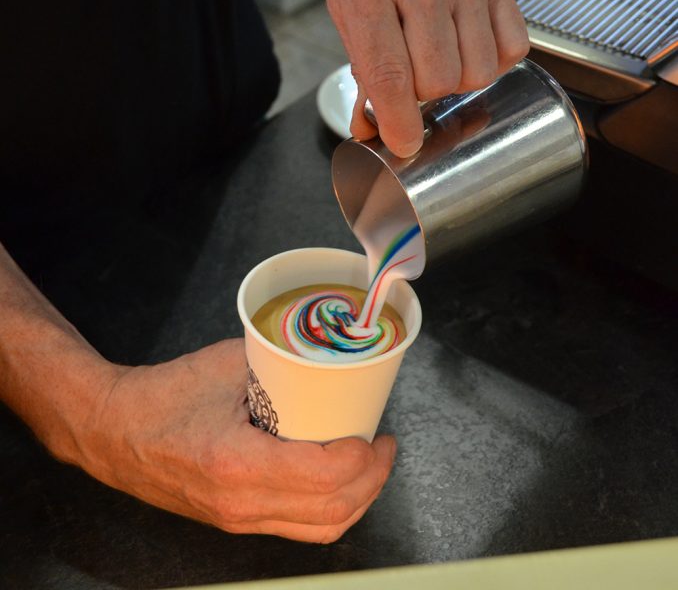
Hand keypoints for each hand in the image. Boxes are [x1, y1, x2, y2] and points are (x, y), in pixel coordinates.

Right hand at [78, 339, 394, 541]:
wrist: (113, 432)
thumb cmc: (162, 398)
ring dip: (357, 500)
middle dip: (372, 480)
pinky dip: (330, 508)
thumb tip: (325, 357)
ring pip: (320, 530)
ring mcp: (238, 519)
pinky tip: (338, 479)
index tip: (376, 431)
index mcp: (238, 463)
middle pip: (332, 511)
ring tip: (371, 463)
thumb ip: (278, 365)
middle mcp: (241, 503)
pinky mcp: (236, 521)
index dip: (363, 457)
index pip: (324, 476)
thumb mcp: (226, 366)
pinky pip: (298, 528)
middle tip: (385, 445)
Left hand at [326, 0, 528, 156]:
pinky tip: (470, 42)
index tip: (403, 143)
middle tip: (409, 74)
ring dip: (457, 80)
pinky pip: (512, 44)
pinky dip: (494, 59)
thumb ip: (359, 50)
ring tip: (438, 54)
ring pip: (477, 70)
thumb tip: (371, 115)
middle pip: (439, 82)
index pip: (390, 78)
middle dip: (421, 95)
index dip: (398, 126)